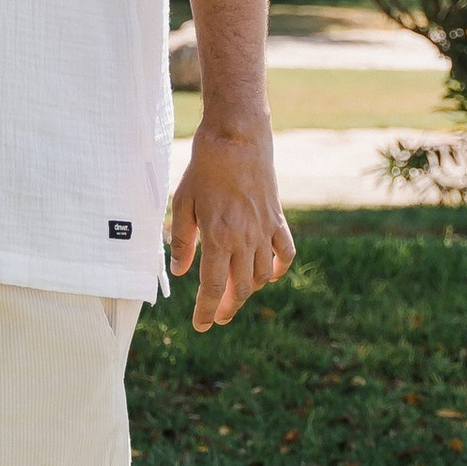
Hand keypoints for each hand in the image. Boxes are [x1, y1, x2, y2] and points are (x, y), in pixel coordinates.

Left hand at [171, 122, 295, 333]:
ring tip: (235, 293)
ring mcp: (264, 230)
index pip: (212, 287)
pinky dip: (278, 268)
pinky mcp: (277, 219)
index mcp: (217, 237)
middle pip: (239, 288)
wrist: (236, 139)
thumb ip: (183, 241)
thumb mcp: (182, 203)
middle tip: (216, 316)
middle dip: (227, 308)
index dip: (205, 311)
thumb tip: (181, 272)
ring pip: (262, 276)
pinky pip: (285, 253)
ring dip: (249, 291)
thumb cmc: (204, 169)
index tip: (201, 325)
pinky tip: (268, 274)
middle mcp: (243, 239)